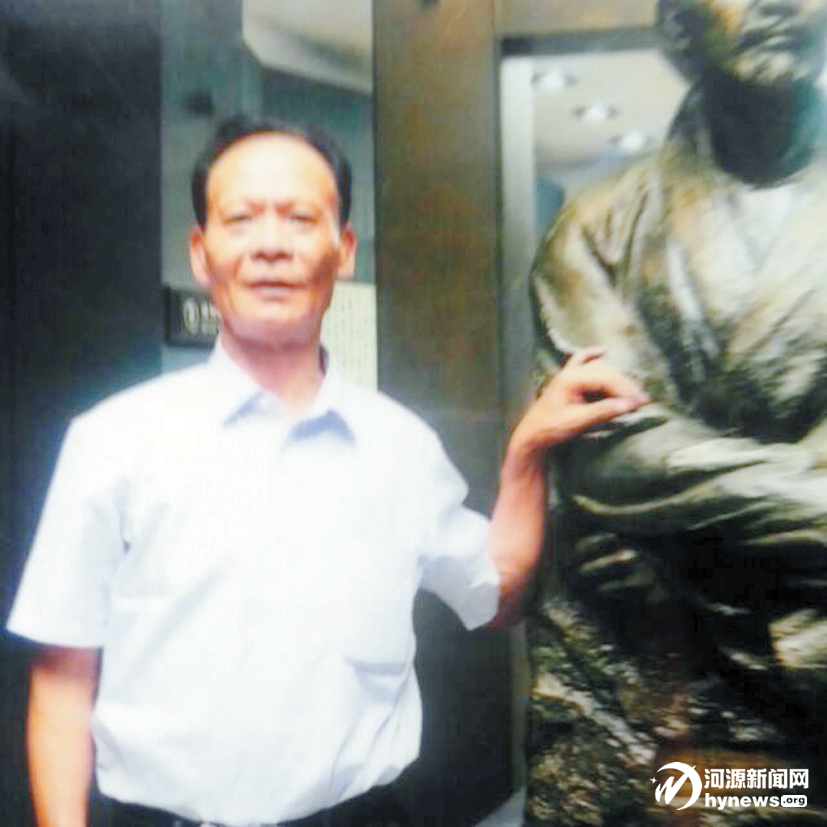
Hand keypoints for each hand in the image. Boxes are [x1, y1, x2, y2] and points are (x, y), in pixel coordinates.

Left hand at [506, 348, 648, 471]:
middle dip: (625, 386)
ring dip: (617, 378)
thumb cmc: (552, 428)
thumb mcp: (579, 421)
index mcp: (571, 379)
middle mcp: (570, 372)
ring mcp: (567, 374)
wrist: (532, 434)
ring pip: (598, 368)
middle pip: (605, 372)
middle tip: (643, 401)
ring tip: (633, 392)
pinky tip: (602, 351)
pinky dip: (592, 355)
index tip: (641, 402)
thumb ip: (604, 411)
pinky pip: (580, 361)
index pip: (605, 379)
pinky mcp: (566, 380)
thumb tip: (630, 405)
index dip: (625, 390)